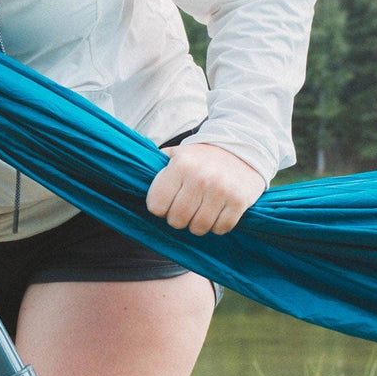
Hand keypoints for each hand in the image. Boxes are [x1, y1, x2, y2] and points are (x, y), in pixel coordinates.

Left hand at [145, 142, 265, 235]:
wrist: (243, 147)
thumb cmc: (203, 156)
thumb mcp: (177, 154)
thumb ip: (157, 167)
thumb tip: (133, 177)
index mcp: (180, 165)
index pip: (156, 206)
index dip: (160, 208)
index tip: (167, 203)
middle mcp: (200, 178)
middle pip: (177, 220)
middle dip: (178, 219)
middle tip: (184, 210)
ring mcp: (221, 190)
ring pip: (199, 228)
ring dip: (197, 225)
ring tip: (200, 212)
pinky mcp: (239, 201)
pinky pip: (221, 228)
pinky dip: (217, 226)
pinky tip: (217, 213)